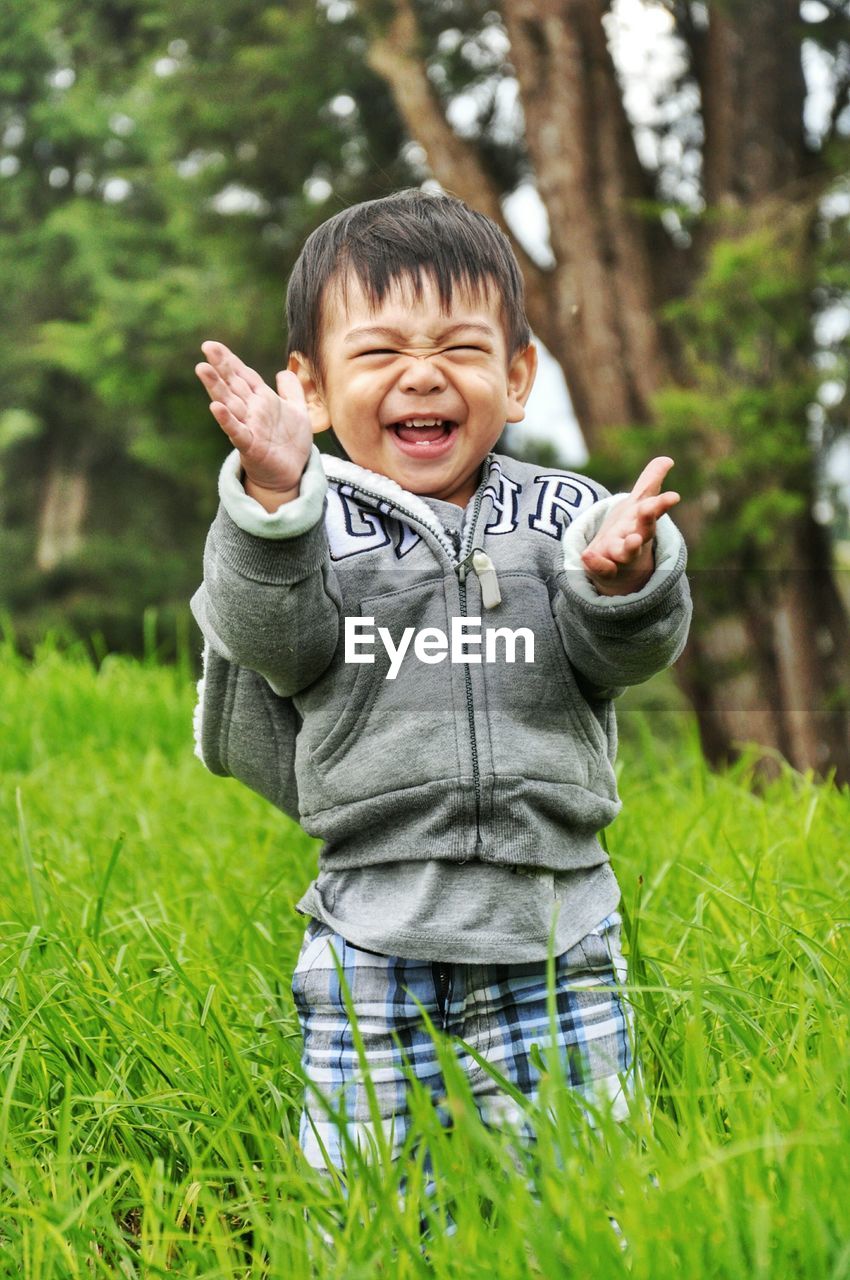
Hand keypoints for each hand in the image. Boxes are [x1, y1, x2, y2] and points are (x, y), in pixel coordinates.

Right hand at [195, 341, 312, 501]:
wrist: (292, 472)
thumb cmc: (290, 442)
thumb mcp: (297, 411)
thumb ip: (292, 391)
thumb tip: (283, 373)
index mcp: (261, 399)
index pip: (244, 375)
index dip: (230, 360)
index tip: (212, 346)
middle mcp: (252, 410)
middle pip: (233, 384)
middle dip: (221, 366)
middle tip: (206, 348)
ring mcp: (249, 427)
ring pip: (230, 403)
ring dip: (216, 387)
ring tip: (202, 369)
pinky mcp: (250, 446)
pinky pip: (237, 431)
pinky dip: (227, 420)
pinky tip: (215, 407)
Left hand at [581, 457, 679, 595]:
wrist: (621, 570)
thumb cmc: (631, 531)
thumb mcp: (638, 505)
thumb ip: (650, 482)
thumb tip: (668, 459)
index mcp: (642, 522)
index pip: (654, 510)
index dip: (663, 503)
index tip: (674, 496)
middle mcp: (635, 538)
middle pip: (645, 530)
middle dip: (648, 519)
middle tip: (649, 509)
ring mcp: (620, 555)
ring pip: (627, 552)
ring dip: (630, 546)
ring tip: (633, 540)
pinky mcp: (604, 568)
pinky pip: (602, 568)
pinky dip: (596, 563)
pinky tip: (587, 555)